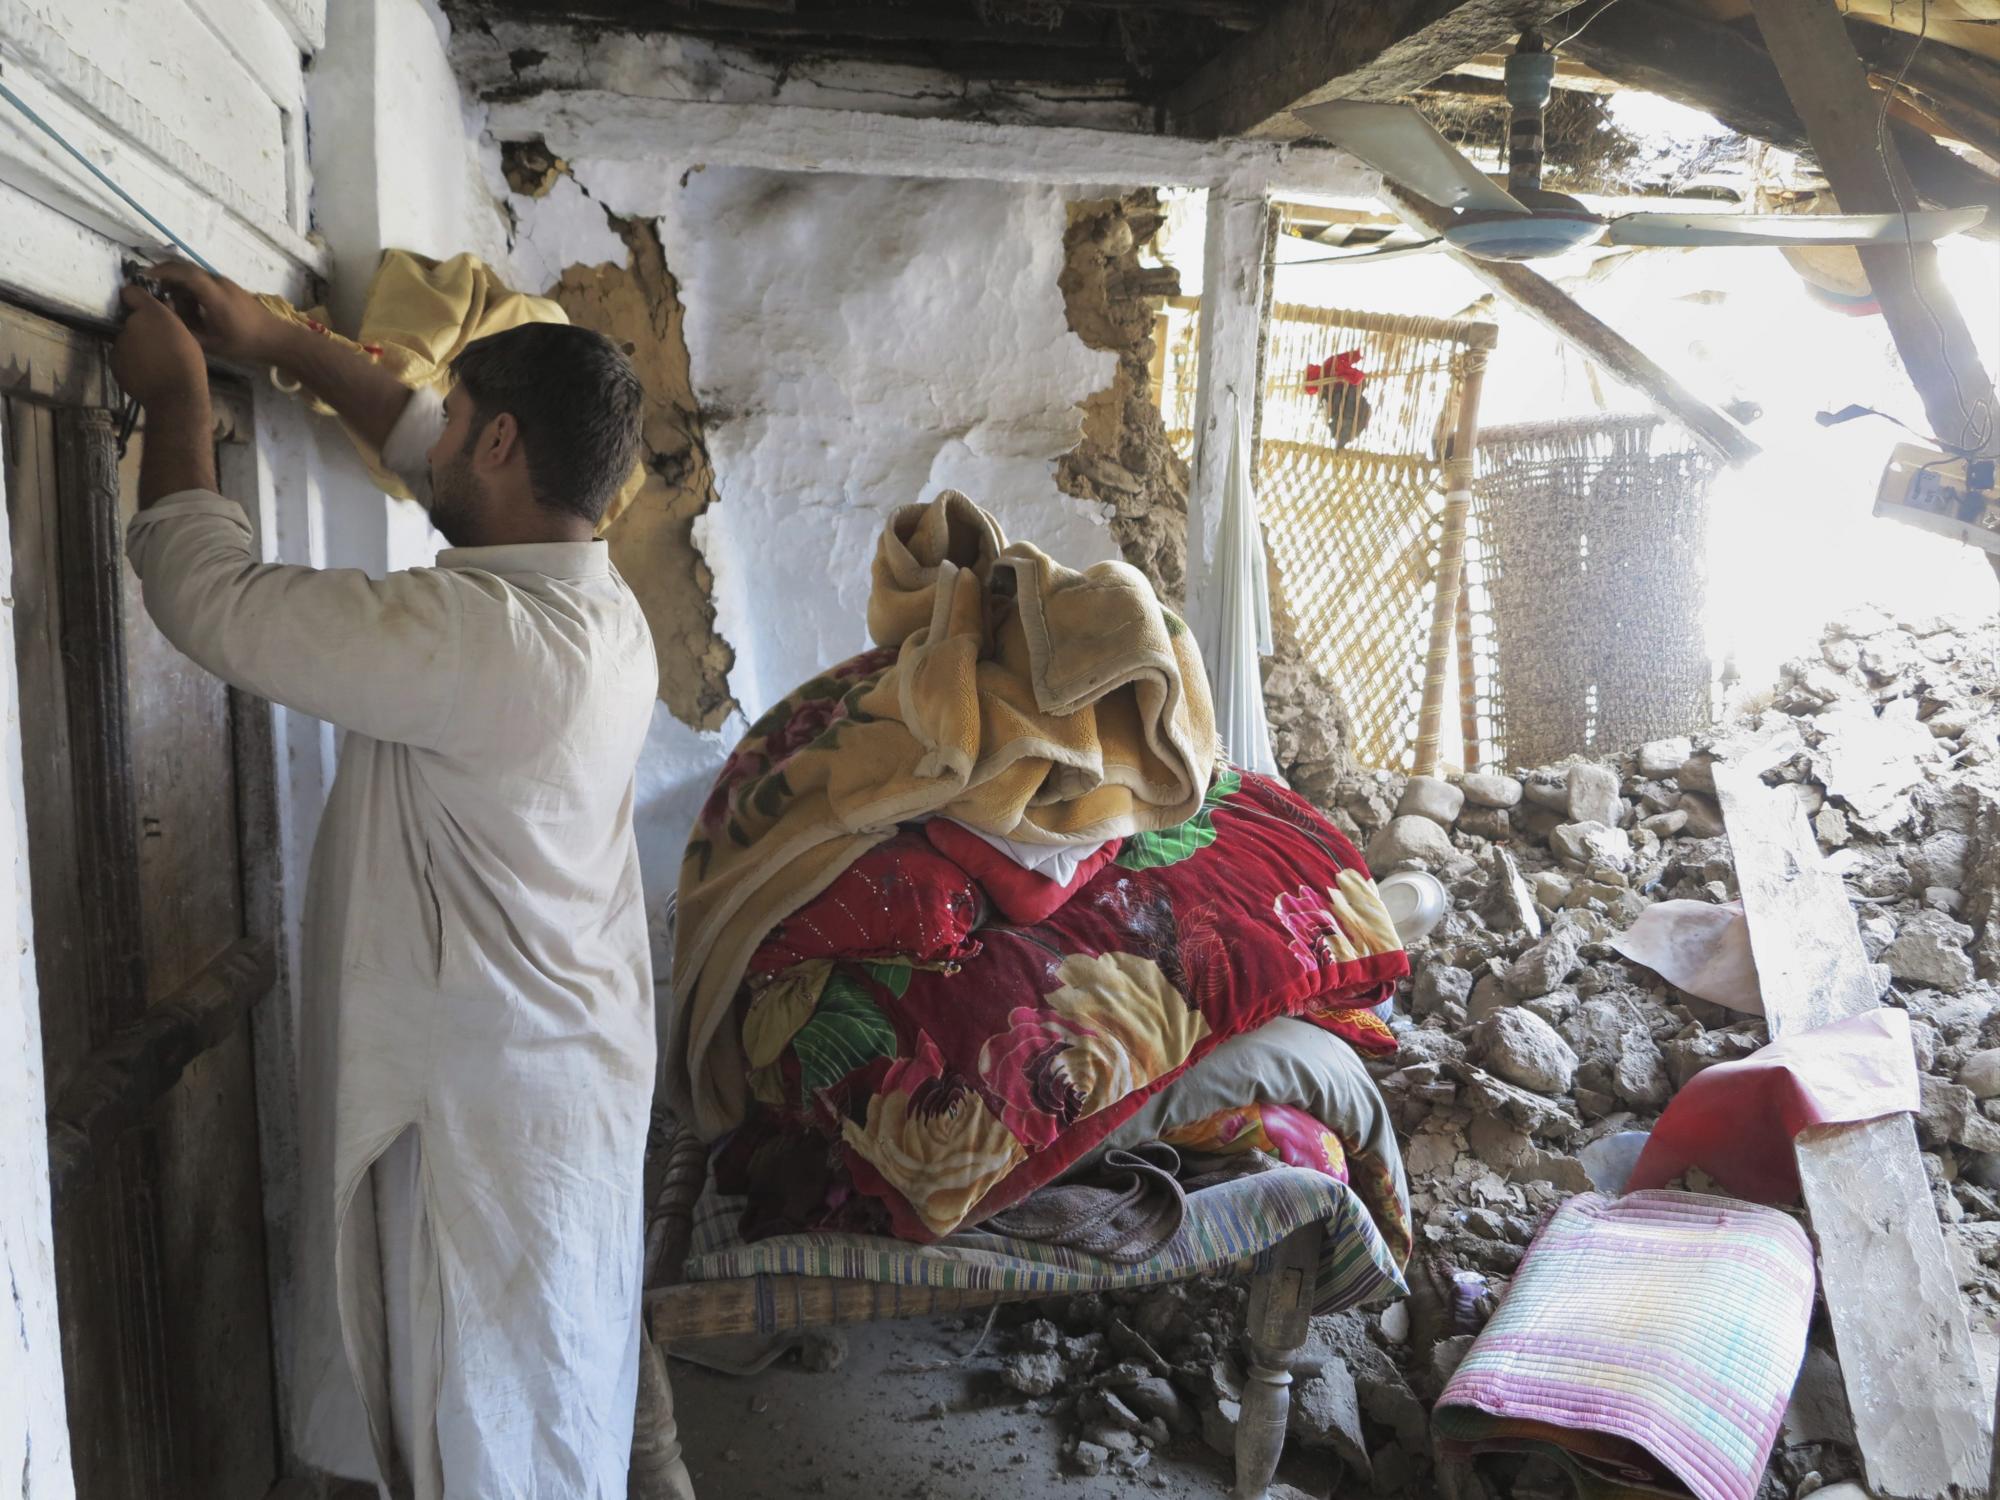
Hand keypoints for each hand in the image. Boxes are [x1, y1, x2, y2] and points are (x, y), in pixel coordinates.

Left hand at [110, 286, 208, 410]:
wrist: (175, 396)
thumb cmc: (188, 363)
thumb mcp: (187, 335)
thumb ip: (171, 318)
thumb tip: (165, 306)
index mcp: (150, 313)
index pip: (131, 292)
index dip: (136, 298)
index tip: (143, 306)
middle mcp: (129, 324)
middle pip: (129, 320)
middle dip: (140, 328)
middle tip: (158, 343)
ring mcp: (118, 343)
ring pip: (125, 339)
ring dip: (135, 346)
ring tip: (154, 362)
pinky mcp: (114, 361)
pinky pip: (122, 357)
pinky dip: (130, 362)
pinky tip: (146, 372)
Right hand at [148, 260, 289, 364]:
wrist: (277, 339)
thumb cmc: (246, 344)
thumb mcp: (213, 344)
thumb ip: (187, 331)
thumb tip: (165, 318)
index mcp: (216, 296)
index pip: (186, 274)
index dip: (163, 271)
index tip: (145, 276)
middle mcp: (220, 284)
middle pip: (188, 269)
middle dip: (166, 275)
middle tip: (151, 287)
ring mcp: (226, 283)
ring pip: (195, 275)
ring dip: (180, 283)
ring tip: (171, 302)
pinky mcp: (230, 287)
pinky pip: (205, 281)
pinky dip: (191, 287)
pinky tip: (188, 305)